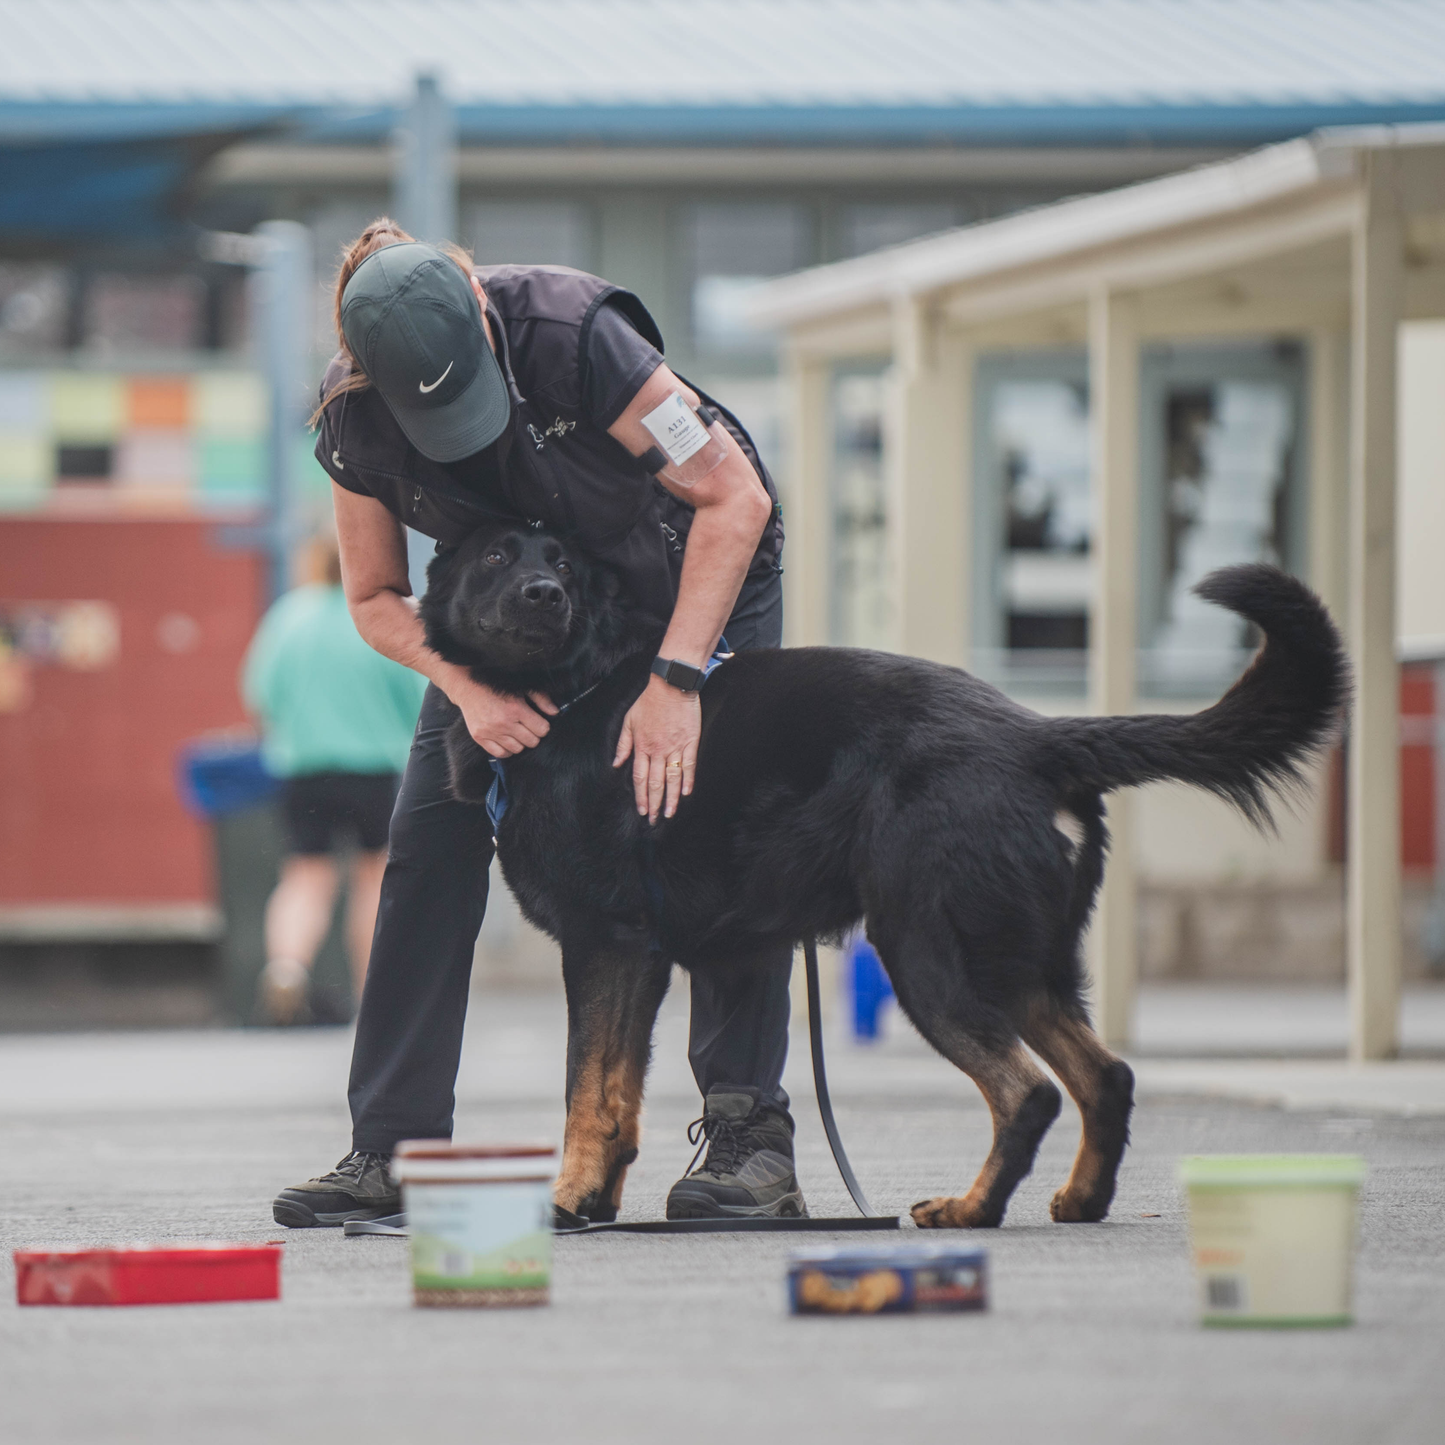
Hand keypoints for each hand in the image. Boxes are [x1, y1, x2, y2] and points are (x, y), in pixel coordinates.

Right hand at [452, 674, 556, 758]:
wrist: (469, 688)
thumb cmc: (498, 687)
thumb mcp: (522, 688)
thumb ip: (541, 699)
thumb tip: (555, 712)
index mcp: (516, 709)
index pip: (542, 730)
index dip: (543, 726)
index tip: (538, 722)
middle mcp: (504, 723)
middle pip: (531, 742)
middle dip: (533, 735)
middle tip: (528, 727)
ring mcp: (490, 732)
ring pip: (517, 749)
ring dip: (520, 743)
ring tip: (516, 732)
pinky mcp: (480, 738)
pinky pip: (500, 754)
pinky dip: (506, 750)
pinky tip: (507, 740)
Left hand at [613, 675, 700, 822]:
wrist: (671, 685)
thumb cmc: (649, 701)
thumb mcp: (629, 721)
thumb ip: (623, 744)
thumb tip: (616, 763)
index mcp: (642, 746)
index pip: (639, 777)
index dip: (640, 795)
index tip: (642, 809)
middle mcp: (657, 750)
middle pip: (655, 782)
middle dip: (655, 803)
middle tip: (655, 819)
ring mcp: (675, 746)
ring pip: (672, 778)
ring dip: (671, 798)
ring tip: (670, 813)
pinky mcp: (690, 741)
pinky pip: (689, 764)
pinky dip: (688, 779)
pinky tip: (686, 792)